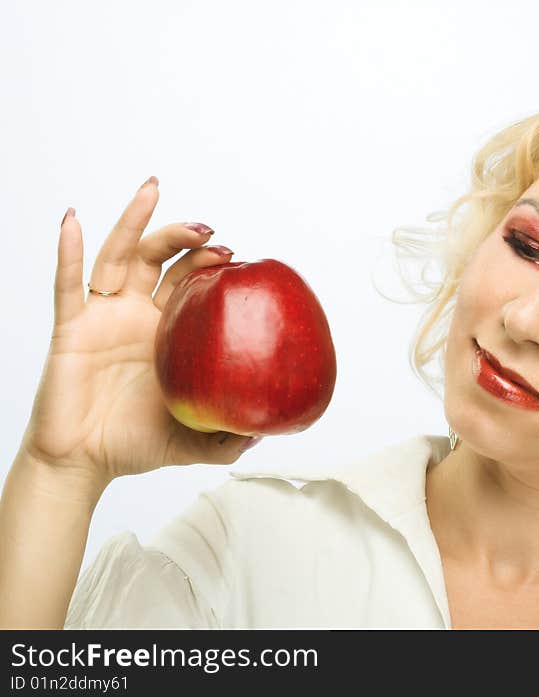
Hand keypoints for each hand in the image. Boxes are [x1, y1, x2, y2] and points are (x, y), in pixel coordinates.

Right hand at [20, 177, 256, 487]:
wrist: (87, 463)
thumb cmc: (137, 444)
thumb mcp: (197, 442)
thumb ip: (231, 438)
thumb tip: (270, 431)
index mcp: (168, 333)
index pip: (190, 283)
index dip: (209, 263)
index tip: (233, 253)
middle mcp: (137, 316)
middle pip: (159, 260)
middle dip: (183, 238)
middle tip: (210, 230)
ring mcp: (103, 318)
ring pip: (119, 257)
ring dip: (136, 223)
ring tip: (154, 191)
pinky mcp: (72, 328)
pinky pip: (68, 284)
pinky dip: (69, 251)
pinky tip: (74, 220)